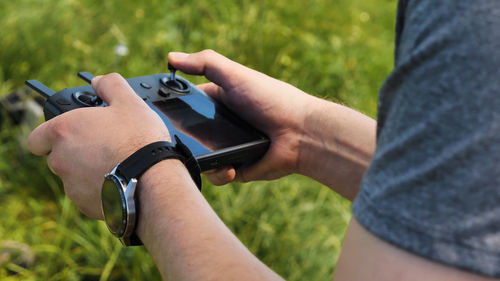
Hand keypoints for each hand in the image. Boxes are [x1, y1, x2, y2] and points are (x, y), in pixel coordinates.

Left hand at [28, 73, 169, 218]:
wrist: (153, 180)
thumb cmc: (140, 140)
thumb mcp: (129, 102)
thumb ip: (110, 85)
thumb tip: (100, 81)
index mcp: (64, 132)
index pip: (37, 138)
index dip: (52, 135)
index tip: (73, 134)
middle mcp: (61, 160)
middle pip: (58, 157)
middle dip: (76, 153)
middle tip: (103, 146)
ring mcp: (71, 186)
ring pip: (74, 178)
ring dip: (89, 172)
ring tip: (117, 165)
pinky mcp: (86, 206)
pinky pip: (89, 196)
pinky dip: (101, 190)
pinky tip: (121, 181)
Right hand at [168, 50, 312, 184]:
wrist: (302, 133)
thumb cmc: (272, 99)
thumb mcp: (237, 75)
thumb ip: (205, 63)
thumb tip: (171, 58)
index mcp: (221, 101)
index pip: (189, 103)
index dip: (173, 107)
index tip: (156, 112)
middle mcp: (223, 125)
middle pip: (190, 133)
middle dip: (179, 138)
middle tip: (170, 140)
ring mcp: (229, 148)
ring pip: (199, 156)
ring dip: (196, 158)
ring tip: (205, 155)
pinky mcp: (238, 168)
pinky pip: (217, 174)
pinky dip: (218, 172)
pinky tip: (228, 167)